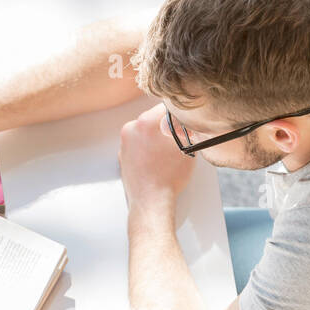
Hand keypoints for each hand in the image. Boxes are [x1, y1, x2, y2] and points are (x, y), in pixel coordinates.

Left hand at [119, 104, 195, 219]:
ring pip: (145, 134)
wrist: (151, 201)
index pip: (166, 108)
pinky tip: (157, 163)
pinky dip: (147, 151)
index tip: (183, 123)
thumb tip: (184, 119)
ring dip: (155, 140)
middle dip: (165, 128)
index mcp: (145, 122)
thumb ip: (184, 127)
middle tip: (176, 142)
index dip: (178, 116)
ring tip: (166, 156)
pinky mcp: (122, 156)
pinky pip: (138, 147)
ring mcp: (124, 144)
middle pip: (153, 120)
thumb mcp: (187, 146)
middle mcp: (131, 129)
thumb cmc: (169, 177)